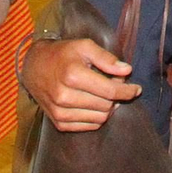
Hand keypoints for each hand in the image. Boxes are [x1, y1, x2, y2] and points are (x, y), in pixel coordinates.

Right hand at [21, 37, 139, 131]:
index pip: (109, 91)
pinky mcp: (59, 124)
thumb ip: (106, 58)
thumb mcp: (83, 46)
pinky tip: (93, 103)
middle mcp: (65, 97)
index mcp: (72, 75)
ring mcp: (61, 113)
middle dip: (116, 96)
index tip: (137, 88)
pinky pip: (89, 126)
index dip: (127, 91)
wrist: (34, 68)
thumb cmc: (62, 54)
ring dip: (107, 108)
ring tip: (103, 94)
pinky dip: (96, 116)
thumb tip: (127, 71)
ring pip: (99, 118)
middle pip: (106, 106)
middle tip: (115, 85)